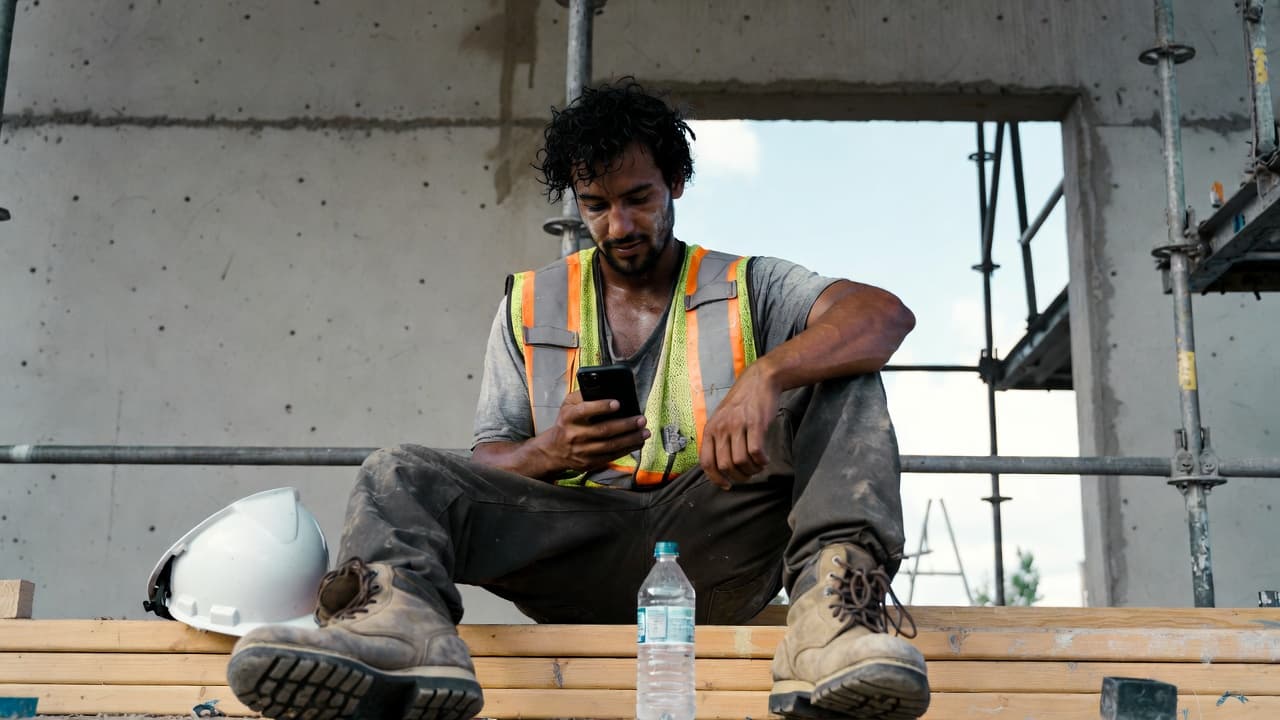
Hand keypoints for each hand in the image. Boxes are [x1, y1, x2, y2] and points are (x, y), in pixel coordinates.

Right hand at [538, 391, 648, 474]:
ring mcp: (582, 451)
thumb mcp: (568, 405)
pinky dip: (627, 449)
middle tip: (641, 419)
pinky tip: (638, 442)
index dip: (601, 407)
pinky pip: (612, 456)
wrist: (554, 450)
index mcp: (569, 417)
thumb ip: (583, 396)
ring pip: (610, 446)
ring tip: (645, 432)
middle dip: (625, 425)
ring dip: (630, 439)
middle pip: (603, 430)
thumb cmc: (567, 422)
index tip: (618, 403)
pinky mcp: (590, 463)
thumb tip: (604, 388)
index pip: (584, 411)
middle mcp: (575, 435)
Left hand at [698, 362, 780, 489]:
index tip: (726, 485)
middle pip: (725, 465)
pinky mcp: (755, 423)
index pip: (706, 462)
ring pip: (741, 461)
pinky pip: (756, 452)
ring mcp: (738, 425)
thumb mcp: (722, 418)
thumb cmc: (742, 402)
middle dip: (738, 477)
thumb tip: (721, 467)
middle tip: (747, 475)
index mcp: (710, 429)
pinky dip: (761, 461)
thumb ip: (718, 439)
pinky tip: (765, 459)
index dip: (715, 479)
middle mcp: (721, 427)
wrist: (760, 380)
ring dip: (751, 470)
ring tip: (757, 466)